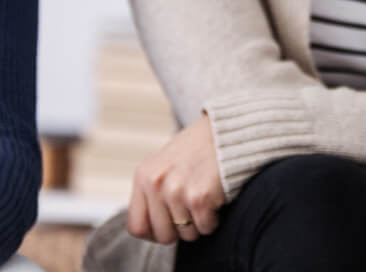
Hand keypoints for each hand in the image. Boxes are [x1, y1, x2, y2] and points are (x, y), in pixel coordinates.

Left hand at [128, 113, 225, 243]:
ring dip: (200, 223)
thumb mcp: (165, 163)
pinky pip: (206, 227)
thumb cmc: (199, 148)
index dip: (155, 233)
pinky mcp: (199, 197)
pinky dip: (214, 219)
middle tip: (193, 214)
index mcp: (144, 176)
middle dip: (181, 230)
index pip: (137, 227)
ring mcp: (176, 191)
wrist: (228, 131)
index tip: (170, 227)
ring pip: (187, 234)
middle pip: (163, 235)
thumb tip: (150, 227)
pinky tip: (216, 199)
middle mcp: (156, 184)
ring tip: (206, 200)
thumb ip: (153, 191)